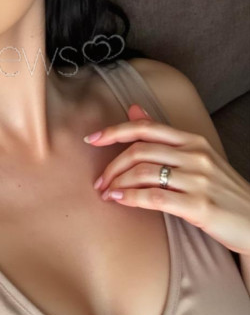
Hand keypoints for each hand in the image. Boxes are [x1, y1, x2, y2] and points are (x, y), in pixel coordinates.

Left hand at [87, 102, 249, 257]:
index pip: (146, 128)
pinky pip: (154, 197)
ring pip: (143, 173)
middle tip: (100, 182)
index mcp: (193, 141)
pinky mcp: (199, 205)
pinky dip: (131, 198)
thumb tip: (134, 109)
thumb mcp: (196, 157)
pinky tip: (120, 201)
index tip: (92, 139)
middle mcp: (195, 155)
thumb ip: (164, 136)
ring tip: (107, 194)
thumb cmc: (221, 190)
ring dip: (117, 184)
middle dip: (112, 166)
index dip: (115, 130)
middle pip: (139, 151)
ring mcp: (198, 180)